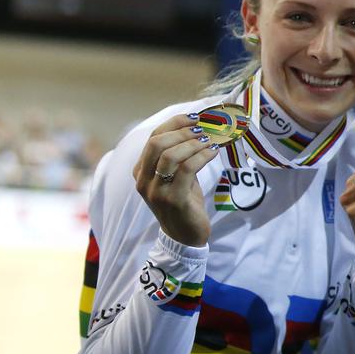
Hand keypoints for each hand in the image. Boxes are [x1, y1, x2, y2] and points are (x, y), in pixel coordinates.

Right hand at [133, 113, 218, 245]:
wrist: (185, 236)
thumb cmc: (183, 201)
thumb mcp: (177, 175)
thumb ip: (180, 155)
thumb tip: (199, 126)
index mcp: (141, 171)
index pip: (153, 137)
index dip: (175, 123)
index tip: (196, 117)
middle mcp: (143, 180)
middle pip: (157, 143)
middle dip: (184, 131)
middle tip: (205, 129)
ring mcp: (155, 191)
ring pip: (171, 155)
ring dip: (194, 143)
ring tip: (211, 140)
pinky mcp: (172, 200)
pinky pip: (187, 170)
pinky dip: (202, 156)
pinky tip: (213, 152)